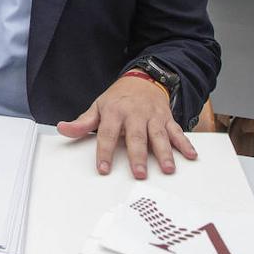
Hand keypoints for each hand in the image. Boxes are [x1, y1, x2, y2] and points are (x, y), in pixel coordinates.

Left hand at [57, 75, 195, 178]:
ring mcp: (153, 117)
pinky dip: (185, 143)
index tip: (104, 169)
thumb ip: (82, 123)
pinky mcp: (167, 119)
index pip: (108, 134)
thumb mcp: (98, 107)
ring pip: (159, 136)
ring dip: (164, 153)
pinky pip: (177, 131)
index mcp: (115, 112)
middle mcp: (135, 114)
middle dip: (138, 156)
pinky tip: (190, 156)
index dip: (105, 152)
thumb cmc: (118, 98)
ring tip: (167, 169)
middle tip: (140, 174)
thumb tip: (62, 129)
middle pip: (136, 137)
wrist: (142, 79)